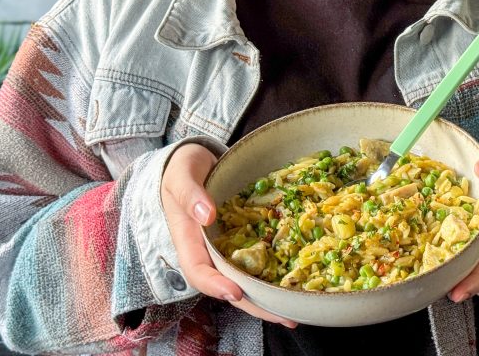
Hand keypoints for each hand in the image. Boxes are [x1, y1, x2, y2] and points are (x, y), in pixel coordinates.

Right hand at [161, 143, 296, 327]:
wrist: (195, 161)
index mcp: (189, 240)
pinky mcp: (243, 239)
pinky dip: (274, 273)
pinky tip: (296, 282)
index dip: (216, 285)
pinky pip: (257, 260)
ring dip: (268, 297)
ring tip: (296, 311)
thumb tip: (207, 214)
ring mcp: (226, 248)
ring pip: (246, 279)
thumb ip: (190, 194)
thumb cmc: (184, 168)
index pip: (199, 272)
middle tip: (284, 317)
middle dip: (254, 305)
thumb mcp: (181, 175)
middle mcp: (209, 251)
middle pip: (229, 286)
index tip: (236, 293)